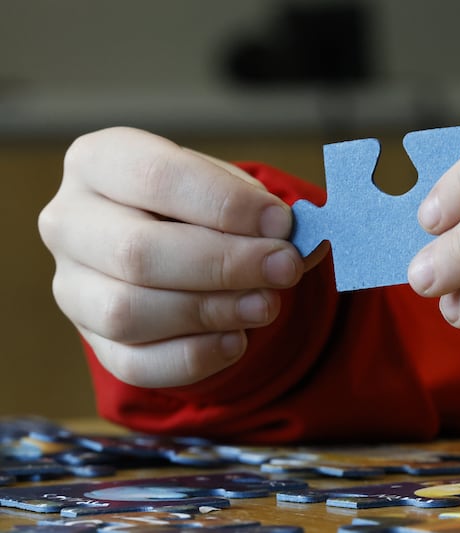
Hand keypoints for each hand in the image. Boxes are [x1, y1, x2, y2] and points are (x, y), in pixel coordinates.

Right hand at [39, 127, 309, 387]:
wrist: (177, 247)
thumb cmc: (203, 210)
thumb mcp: (229, 191)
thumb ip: (261, 211)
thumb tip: (299, 240)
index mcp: (100, 161)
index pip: (155, 177)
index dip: (224, 204)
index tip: (280, 224)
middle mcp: (70, 221)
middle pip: (137, 252)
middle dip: (225, 265)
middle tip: (284, 268)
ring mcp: (72, 287)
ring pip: (128, 313)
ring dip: (212, 312)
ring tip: (266, 304)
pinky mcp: (93, 341)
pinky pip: (134, 365)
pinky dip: (195, 358)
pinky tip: (236, 340)